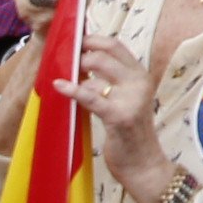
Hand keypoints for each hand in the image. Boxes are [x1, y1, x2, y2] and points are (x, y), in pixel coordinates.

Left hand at [60, 33, 170, 202]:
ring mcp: (131, 98)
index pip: (116, 45)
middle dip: (80, 56)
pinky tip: (58, 86)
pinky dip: (72, 90)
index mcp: (141, 75)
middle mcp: (139, 82)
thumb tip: (82, 61)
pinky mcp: (119, 116)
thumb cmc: (129, 133)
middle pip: (104, 55)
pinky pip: (90, 96)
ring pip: (94, 76)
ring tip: (64, 83)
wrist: (143, 164)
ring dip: (75, 79)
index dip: (93, 39)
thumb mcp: (126, 100)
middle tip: (66, 63)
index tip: (75, 40)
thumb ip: (112, 81)